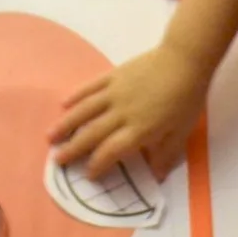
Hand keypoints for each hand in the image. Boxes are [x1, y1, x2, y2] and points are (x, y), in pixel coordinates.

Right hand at [49, 42, 211, 180]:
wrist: (184, 60)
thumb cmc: (186, 98)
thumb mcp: (182, 131)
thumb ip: (166, 153)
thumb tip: (156, 176)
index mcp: (139, 130)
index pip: (111, 151)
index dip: (97, 165)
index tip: (87, 174)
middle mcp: (121, 113)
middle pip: (92, 134)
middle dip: (73, 149)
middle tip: (57, 160)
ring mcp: (114, 93)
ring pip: (84, 111)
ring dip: (66, 125)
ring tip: (51, 136)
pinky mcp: (113, 76)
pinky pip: (90, 88)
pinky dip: (76, 96)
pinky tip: (64, 104)